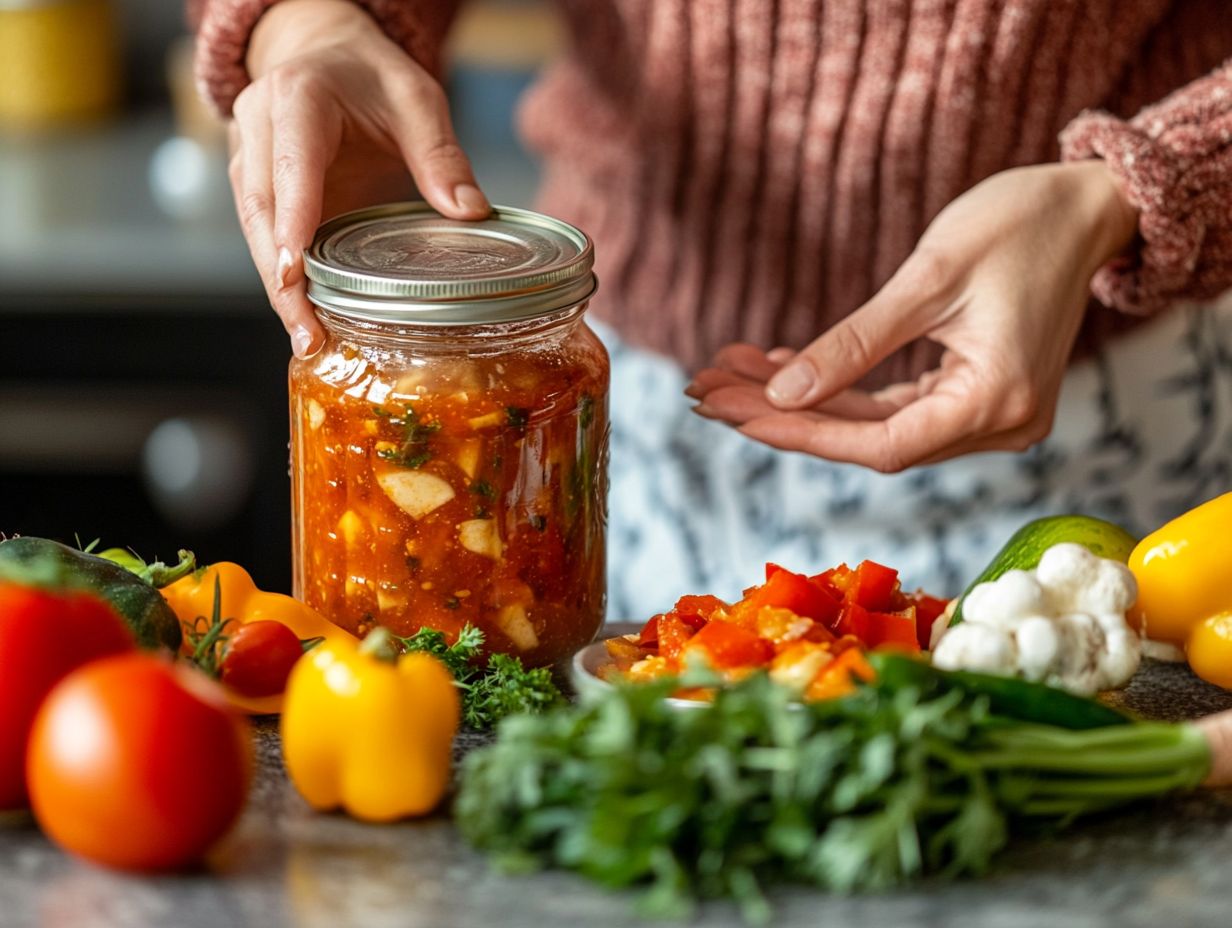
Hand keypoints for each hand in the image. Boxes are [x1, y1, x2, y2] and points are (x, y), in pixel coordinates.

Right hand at [229, 0, 489, 356]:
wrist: (321, 53)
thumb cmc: (367, 75)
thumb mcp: (416, 98)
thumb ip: (441, 153)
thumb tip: (472, 214)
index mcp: (297, 99)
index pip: (290, 164)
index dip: (292, 219)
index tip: (295, 270)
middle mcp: (258, 130)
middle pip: (261, 212)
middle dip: (281, 278)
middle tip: (309, 334)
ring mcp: (249, 162)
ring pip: (255, 233)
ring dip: (280, 291)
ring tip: (310, 342)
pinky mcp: (257, 192)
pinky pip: (265, 240)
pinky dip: (286, 283)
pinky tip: (309, 323)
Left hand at [687, 161, 1137, 471]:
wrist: (1090, 205)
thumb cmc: (1020, 224)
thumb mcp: (927, 279)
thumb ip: (854, 345)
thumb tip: (782, 395)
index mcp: (998, 403)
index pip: (878, 444)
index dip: (799, 434)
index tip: (730, 413)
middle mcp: (1000, 426)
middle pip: (868, 440)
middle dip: (783, 414)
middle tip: (705, 390)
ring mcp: (991, 416)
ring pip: (874, 425)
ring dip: (802, 403)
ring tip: (728, 373)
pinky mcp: (978, 398)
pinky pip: (897, 406)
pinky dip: (840, 391)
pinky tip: (780, 370)